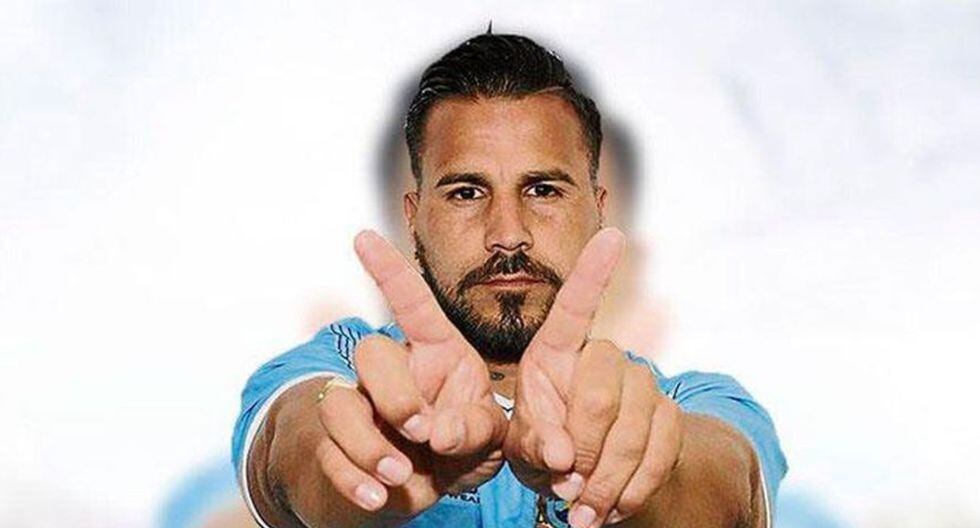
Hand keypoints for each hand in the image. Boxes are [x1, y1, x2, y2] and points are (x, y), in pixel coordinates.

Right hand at [313, 231, 507, 516]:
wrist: (432, 485)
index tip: (362, 235)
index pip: (411, 302)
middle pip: (371, 353)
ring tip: (398, 473)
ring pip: (340, 403)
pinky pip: (330, 452)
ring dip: (367, 441)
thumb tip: (439, 433)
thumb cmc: (465, 442)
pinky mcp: (339, 445)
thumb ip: (474, 428)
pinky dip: (351, 477)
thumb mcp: (487, 436)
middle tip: (420, 428)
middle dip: (394, 392)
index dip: (388, 269)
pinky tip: (376, 497)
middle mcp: (392, 370)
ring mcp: (361, 405)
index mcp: (435, 351)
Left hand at [504, 228, 682, 527]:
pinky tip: (613, 507)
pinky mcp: (668, 415)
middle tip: (566, 485)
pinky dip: (636, 487)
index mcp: (555, 352)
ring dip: (609, 478)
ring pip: (636, 427)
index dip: (593, 272)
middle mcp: (603, 357)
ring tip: (583, 509)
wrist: (586, 480)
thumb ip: (532, 443)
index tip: (612, 234)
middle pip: (602, 391)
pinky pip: (663, 450)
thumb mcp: (521, 446)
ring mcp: (642, 383)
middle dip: (583, 447)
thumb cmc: (542, 448)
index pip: (576, 306)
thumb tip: (562, 456)